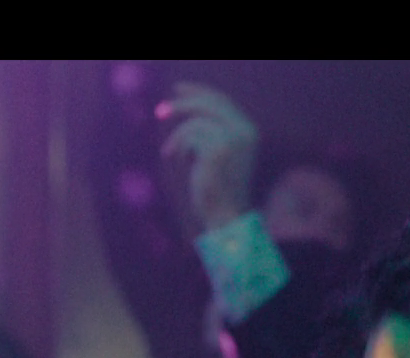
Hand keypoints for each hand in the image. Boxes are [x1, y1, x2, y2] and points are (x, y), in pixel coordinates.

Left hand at [157, 83, 257, 233]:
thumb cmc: (218, 188)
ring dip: (178, 138)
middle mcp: (245, 131)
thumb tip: (185, 105)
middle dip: (182, 105)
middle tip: (160, 111)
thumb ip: (211, 131)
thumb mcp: (218, 154)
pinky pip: (189, 136)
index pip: (222, 101)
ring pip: (194, 123)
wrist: (226, 214)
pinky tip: (181, 161)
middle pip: (208, 104)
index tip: (179, 90)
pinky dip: (179, 147)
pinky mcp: (217, 150)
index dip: (199, 92)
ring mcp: (233, 139)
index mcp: (249, 131)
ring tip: (172, 154)